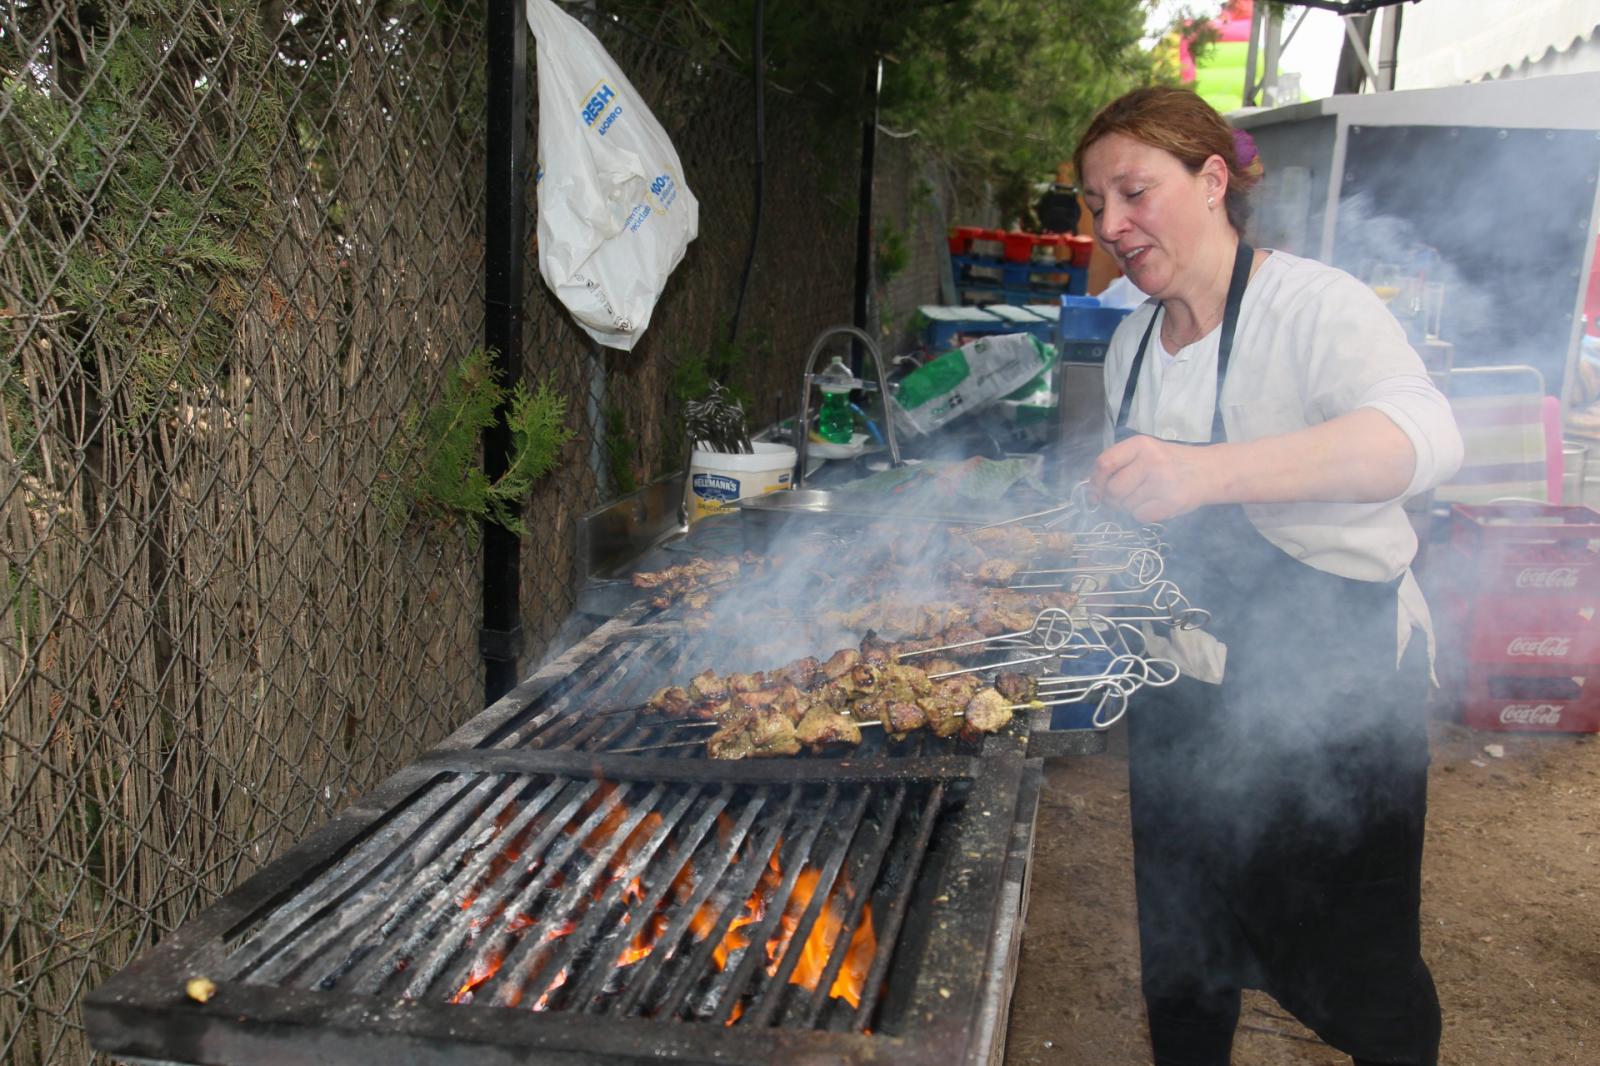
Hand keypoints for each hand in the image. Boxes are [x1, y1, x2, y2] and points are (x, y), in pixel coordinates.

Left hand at [1090, 435, 1218, 521]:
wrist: (1209, 471)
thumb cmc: (1171, 462)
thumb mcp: (1146, 453)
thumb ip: (1120, 465)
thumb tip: (1091, 489)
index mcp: (1141, 445)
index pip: (1105, 463)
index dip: (1095, 482)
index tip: (1095, 492)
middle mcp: (1152, 461)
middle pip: (1113, 489)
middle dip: (1112, 499)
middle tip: (1124, 497)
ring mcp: (1163, 482)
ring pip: (1125, 506)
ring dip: (1129, 507)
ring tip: (1146, 497)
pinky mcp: (1171, 502)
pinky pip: (1139, 517)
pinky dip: (1142, 515)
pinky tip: (1155, 504)